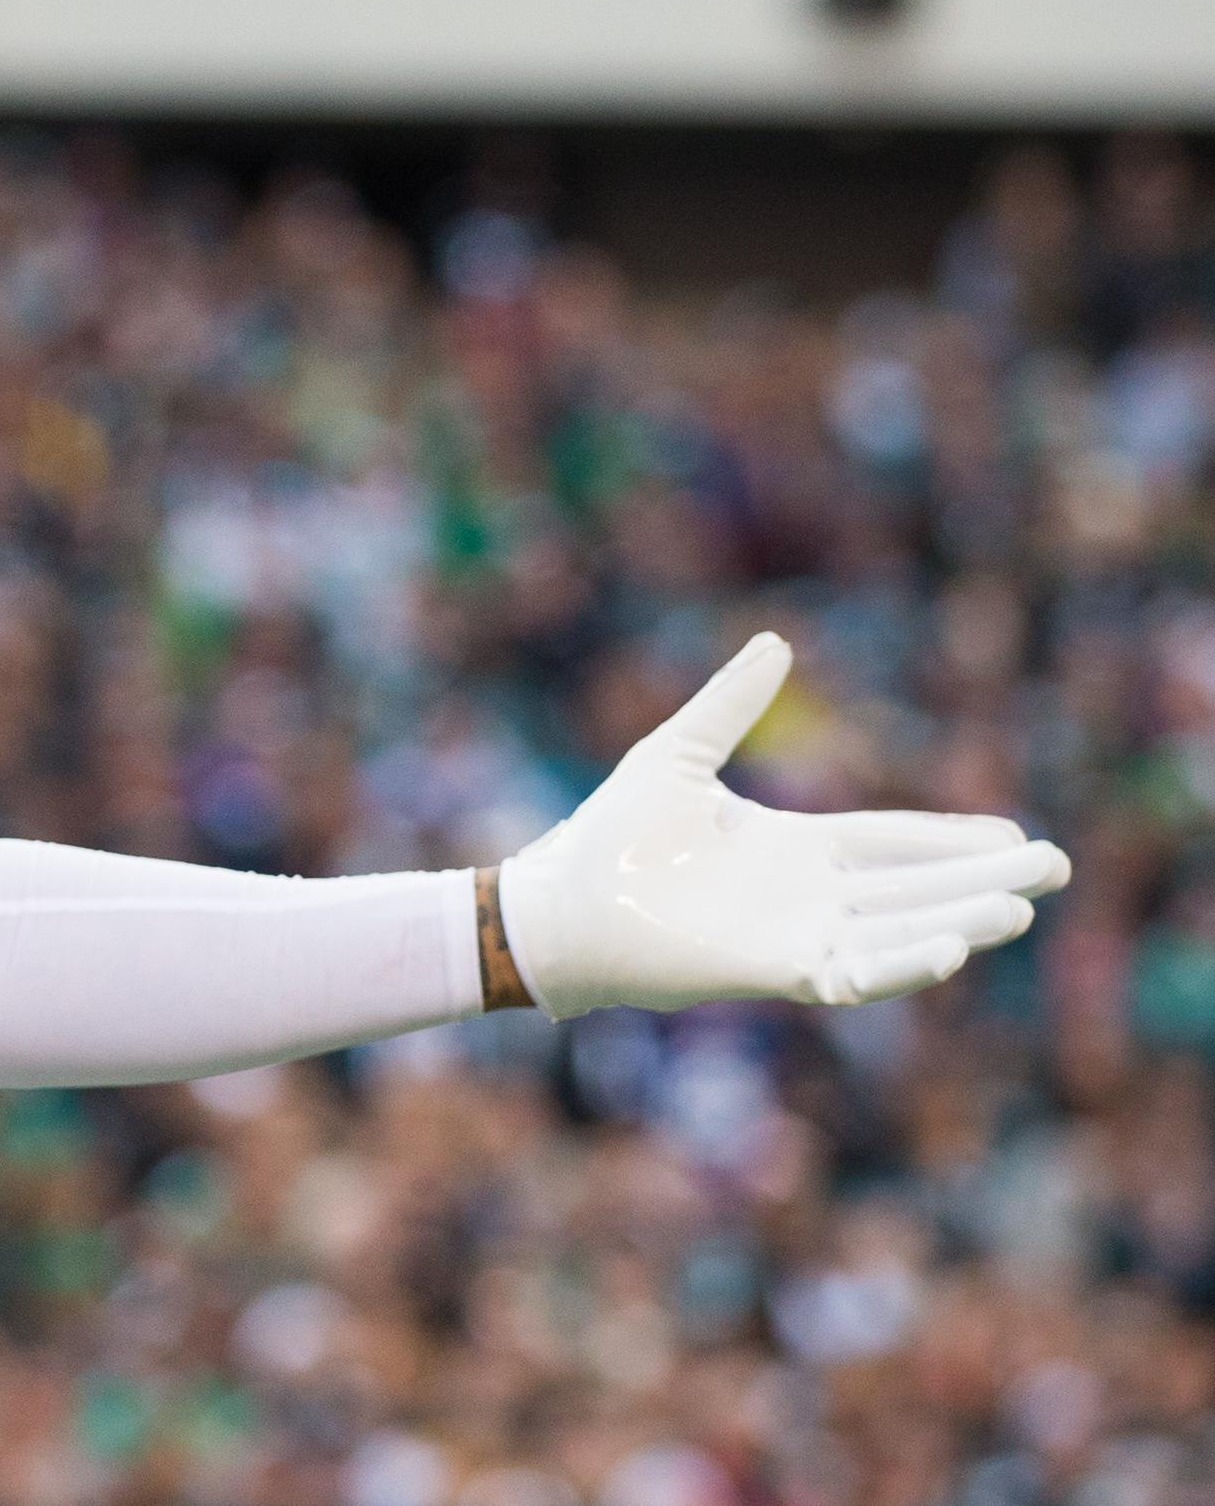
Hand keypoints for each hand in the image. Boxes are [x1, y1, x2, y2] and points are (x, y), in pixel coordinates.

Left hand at [495, 633, 1069, 1019]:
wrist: (558, 902)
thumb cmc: (610, 834)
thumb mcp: (679, 751)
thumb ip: (731, 703)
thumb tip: (777, 641)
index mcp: (793, 848)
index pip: (891, 842)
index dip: (952, 838)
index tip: (1014, 834)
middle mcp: (805, 897)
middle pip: (915, 888)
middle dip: (983, 882)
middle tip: (1056, 870)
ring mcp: (794, 936)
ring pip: (898, 932)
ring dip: (959, 922)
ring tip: (1020, 910)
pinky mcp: (771, 970)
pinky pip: (852, 973)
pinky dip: (900, 966)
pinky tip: (948, 950)